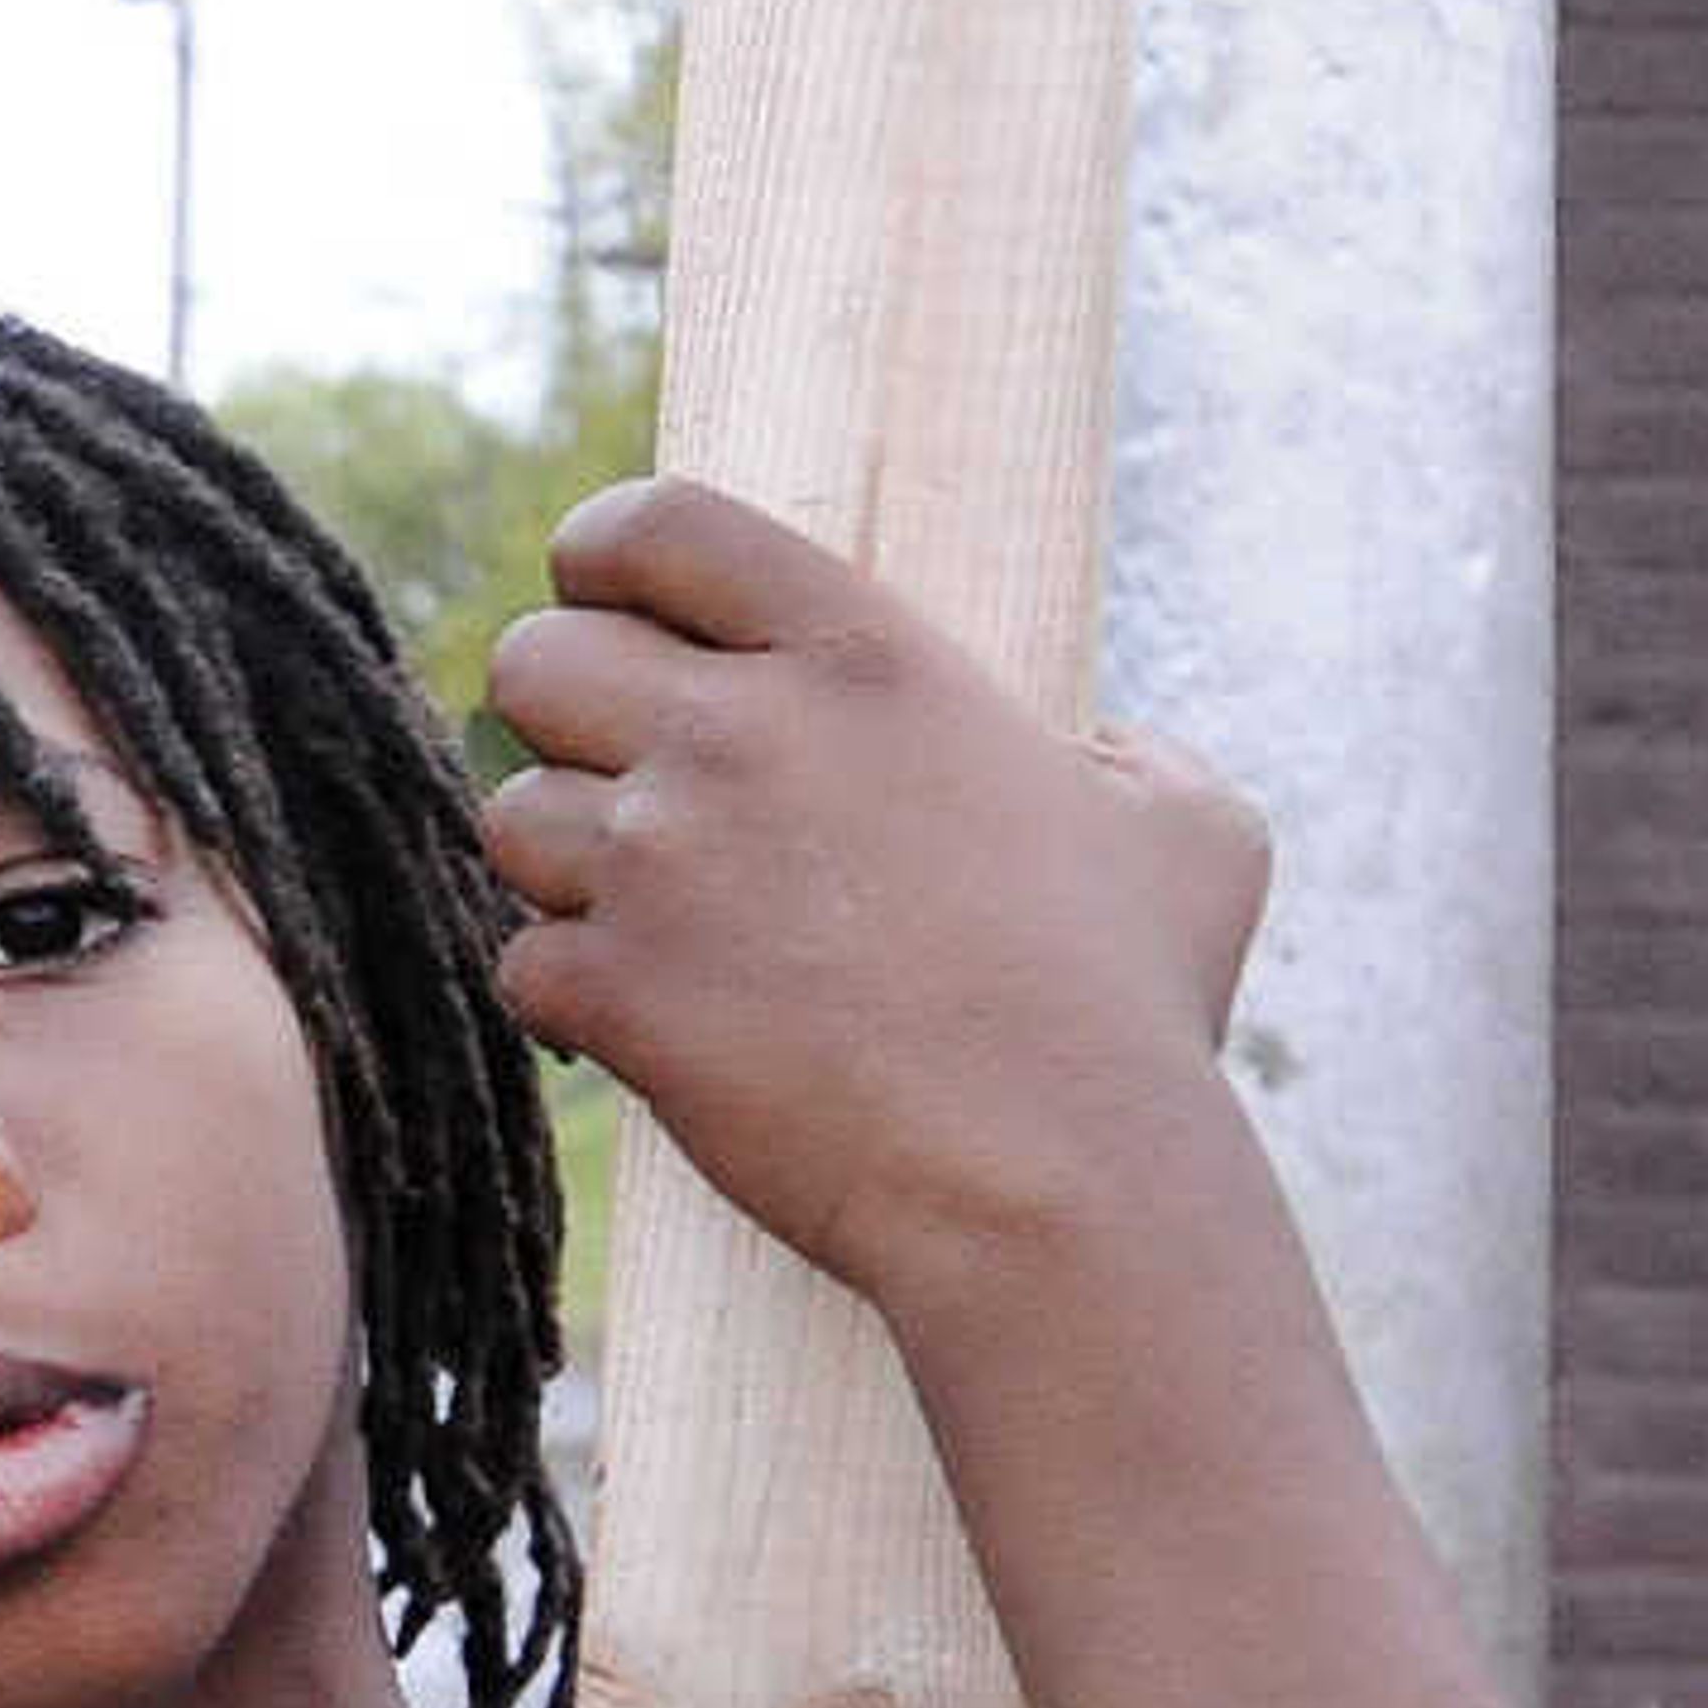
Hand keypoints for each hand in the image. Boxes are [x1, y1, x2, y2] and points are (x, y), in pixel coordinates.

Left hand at [481, 474, 1268, 1326]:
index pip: (659, 525)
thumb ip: (1131, 758)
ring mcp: (663, 863)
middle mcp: (741, 735)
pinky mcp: (621, 992)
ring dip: (568, 869)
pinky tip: (653, 1028)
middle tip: (623, 779)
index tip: (605, 602)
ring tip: (654, 920)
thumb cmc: (1132, 1011)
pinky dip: (573, 1001)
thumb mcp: (1193, 833)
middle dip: (561, 714)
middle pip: (536, 660)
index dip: (604, 557)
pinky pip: (523, 964)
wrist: (1060, 1183)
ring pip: (514, 818)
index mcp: (865, 657)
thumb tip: (1099, 757)